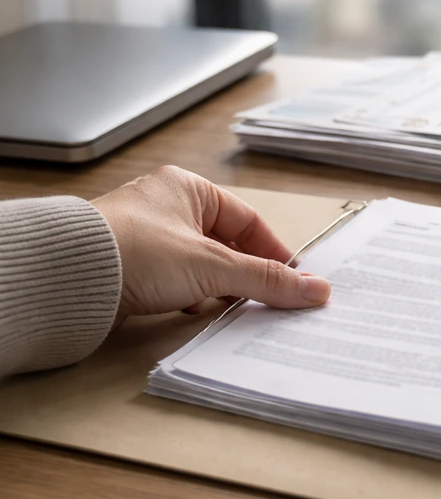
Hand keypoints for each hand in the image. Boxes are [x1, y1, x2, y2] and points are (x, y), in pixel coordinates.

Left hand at [92, 166, 330, 322]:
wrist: (66, 278)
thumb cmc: (134, 251)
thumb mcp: (213, 265)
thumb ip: (267, 279)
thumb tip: (314, 289)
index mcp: (188, 188)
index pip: (247, 221)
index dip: (274, 252)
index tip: (293, 280)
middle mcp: (166, 207)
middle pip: (226, 244)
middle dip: (247, 274)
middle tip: (268, 299)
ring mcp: (146, 237)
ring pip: (202, 265)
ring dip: (218, 288)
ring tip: (230, 307)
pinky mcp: (130, 266)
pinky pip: (176, 281)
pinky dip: (191, 297)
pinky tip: (193, 310)